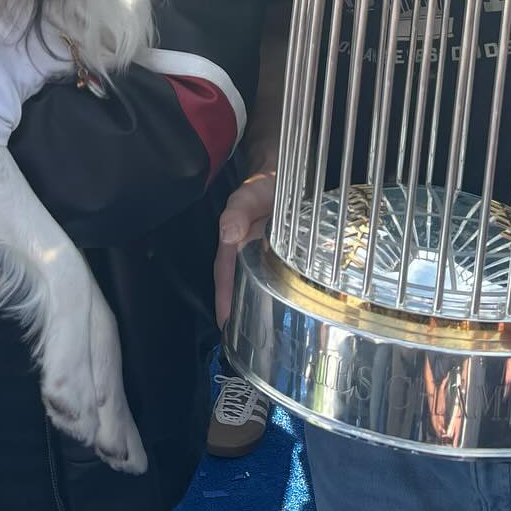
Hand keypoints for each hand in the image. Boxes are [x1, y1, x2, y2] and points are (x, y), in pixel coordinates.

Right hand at [213, 167, 275, 327]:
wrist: (286, 167)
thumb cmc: (268, 180)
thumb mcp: (253, 190)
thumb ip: (240, 209)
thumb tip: (228, 234)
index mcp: (234, 240)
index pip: (225, 272)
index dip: (225, 296)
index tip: (225, 323)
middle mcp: (244, 250)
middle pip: (237, 284)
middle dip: (238, 312)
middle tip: (244, 343)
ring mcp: (260, 253)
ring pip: (252, 283)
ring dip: (252, 306)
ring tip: (260, 336)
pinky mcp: (278, 254)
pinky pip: (270, 277)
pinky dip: (271, 294)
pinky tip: (278, 309)